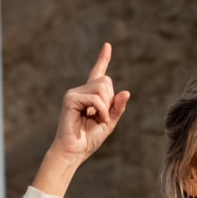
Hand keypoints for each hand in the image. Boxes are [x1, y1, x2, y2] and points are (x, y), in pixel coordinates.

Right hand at [35, 43, 130, 195]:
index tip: (107, 46)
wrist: (74, 152)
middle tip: (102, 117)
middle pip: (106, 81)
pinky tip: (95, 120)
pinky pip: (95, 98)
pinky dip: (101, 111)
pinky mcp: (70, 99)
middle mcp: (81, 90)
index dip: (103, 59)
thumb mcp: (109, 123)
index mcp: (90, 95)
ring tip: (97, 120)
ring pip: (102, 88)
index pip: (98, 73)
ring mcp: (74, 93)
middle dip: (110, 100)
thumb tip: (126, 92)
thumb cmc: (88, 140)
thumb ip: (117, 108)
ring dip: (106, 107)